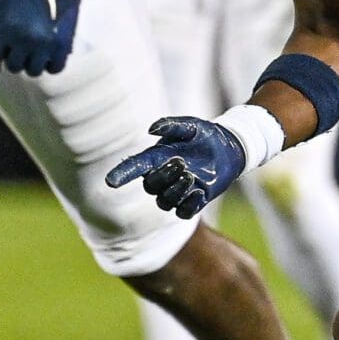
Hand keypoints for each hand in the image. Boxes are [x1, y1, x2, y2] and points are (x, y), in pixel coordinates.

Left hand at [0, 0, 80, 77]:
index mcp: (4, 29)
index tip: (4, 49)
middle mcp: (22, 40)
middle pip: (14, 67)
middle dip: (16, 58)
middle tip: (22, 45)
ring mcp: (43, 45)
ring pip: (33, 71)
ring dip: (33, 62)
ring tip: (36, 49)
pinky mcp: (61, 46)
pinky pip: (54, 69)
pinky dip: (51, 64)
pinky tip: (49, 54)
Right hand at [105, 117, 247, 218]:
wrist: (228, 149)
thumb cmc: (204, 135)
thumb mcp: (190, 126)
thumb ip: (171, 126)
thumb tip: (150, 130)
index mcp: (156, 158)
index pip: (134, 168)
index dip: (122, 174)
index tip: (110, 181)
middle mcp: (162, 177)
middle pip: (150, 186)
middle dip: (163, 177)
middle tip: (182, 163)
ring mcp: (176, 192)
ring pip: (165, 201)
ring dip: (177, 190)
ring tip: (192, 176)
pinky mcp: (191, 203)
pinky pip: (183, 213)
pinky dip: (190, 204)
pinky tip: (200, 191)